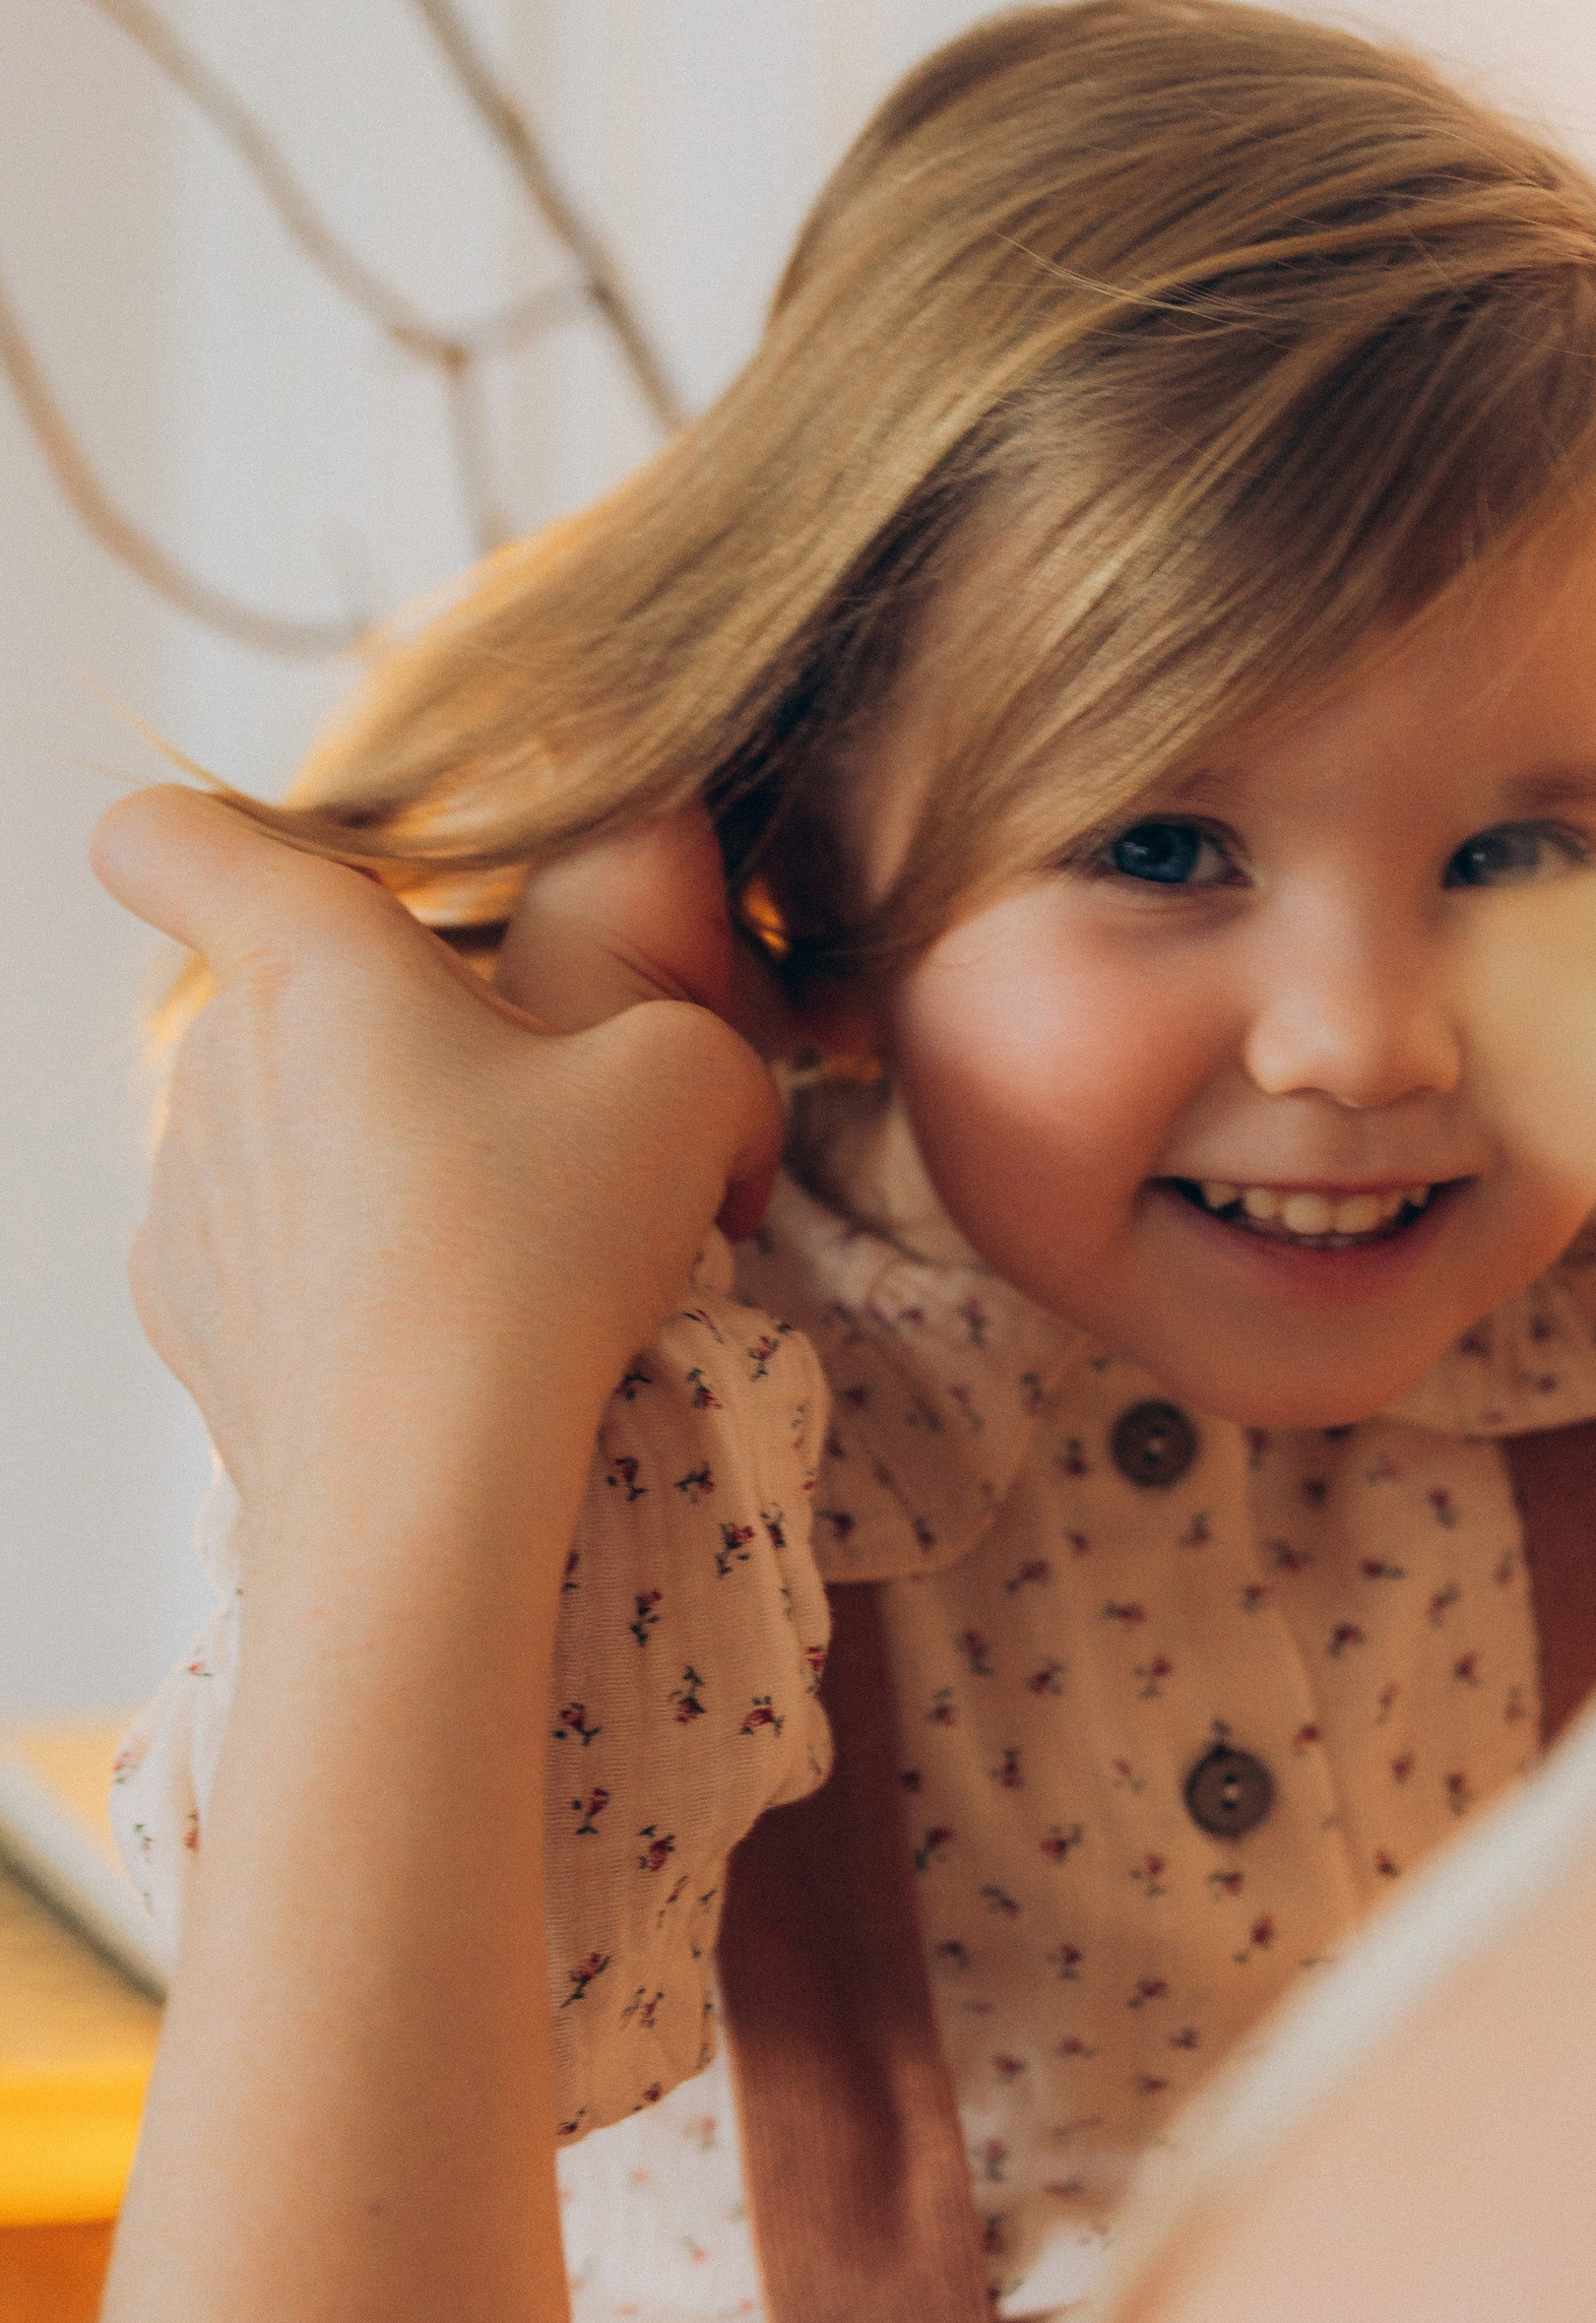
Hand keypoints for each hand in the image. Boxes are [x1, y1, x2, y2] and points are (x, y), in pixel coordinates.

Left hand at [91, 789, 782, 1518]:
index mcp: (315, 958)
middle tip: (534, 1137)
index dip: (208, 839)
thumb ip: (699, 1038)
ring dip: (381, 1167)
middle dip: (405, 1044)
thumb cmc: (542, 1250)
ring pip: (288, 1134)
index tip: (287, 885)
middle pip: (292, 1002)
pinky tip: (432, 1341)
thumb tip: (695, 1096)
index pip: (170, 837)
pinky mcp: (187, 1313)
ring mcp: (185, 1194)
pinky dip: (343, 1279)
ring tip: (500, 1261)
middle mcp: (215, 1059)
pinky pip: (269, 1254)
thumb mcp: (693, 1088)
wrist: (425, 1484)